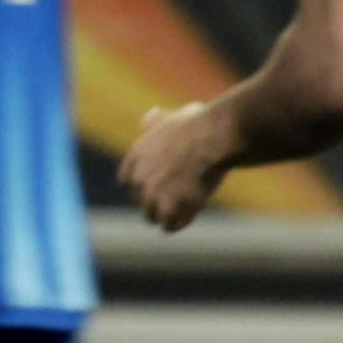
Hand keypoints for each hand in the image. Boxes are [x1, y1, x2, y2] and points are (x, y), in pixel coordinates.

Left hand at [118, 101, 237, 232]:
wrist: (215, 136)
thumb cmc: (201, 124)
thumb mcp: (172, 118)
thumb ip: (157, 122)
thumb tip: (149, 116)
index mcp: (135, 156)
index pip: (127, 182)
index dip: (144, 186)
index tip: (161, 186)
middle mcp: (137, 177)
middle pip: (141, 201)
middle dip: (158, 201)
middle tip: (181, 196)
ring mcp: (150, 195)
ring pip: (152, 216)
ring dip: (169, 214)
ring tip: (189, 205)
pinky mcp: (167, 208)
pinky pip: (169, 226)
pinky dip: (181, 222)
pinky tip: (194, 211)